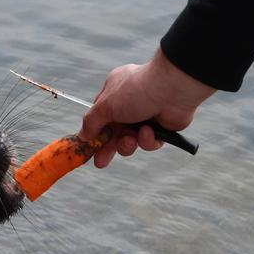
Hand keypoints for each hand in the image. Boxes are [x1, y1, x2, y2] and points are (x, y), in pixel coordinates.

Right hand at [81, 50, 214, 168]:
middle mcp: (130, 103)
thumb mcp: (106, 106)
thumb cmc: (137, 91)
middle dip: (109, 148)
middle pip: (115, 132)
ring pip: (131, 140)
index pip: (100, 117)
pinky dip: (147, 140)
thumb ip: (92, 122)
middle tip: (100, 162)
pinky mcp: (161, 127)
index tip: (88, 148)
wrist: (171, 90)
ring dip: (128, 143)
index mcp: (114, 92)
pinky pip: (149, 142)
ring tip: (131, 140)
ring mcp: (146, 115)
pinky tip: (149, 132)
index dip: (95, 134)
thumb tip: (83, 135)